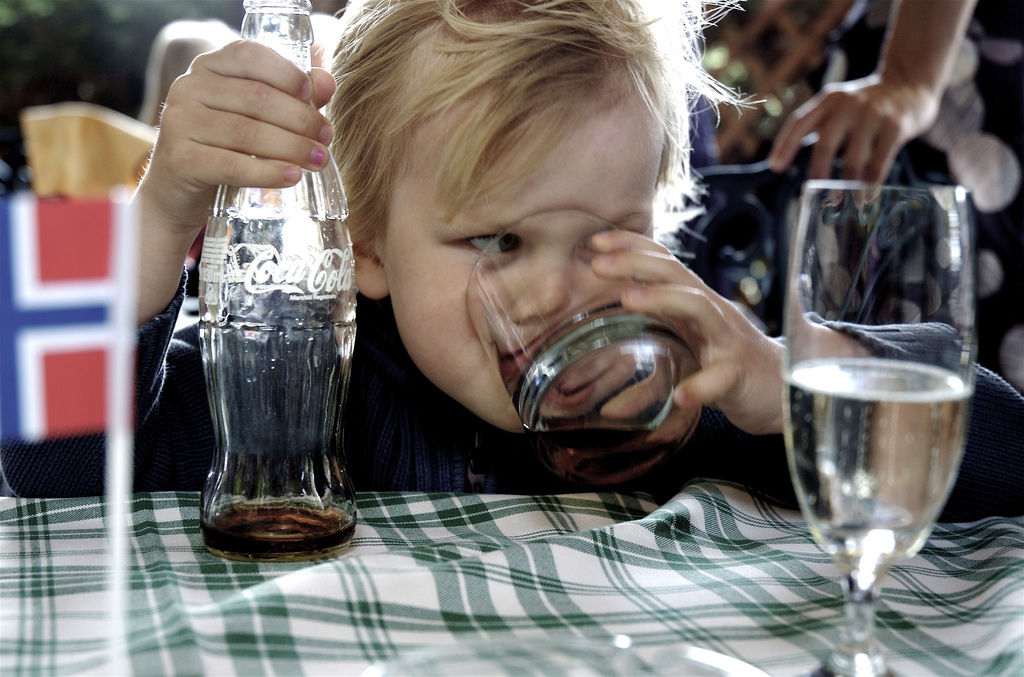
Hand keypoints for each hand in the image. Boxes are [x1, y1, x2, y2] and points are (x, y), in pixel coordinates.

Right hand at [139, 39, 336, 232]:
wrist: (179, 189)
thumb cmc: (226, 146)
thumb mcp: (258, 117)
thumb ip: (293, 96)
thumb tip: (328, 82)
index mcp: (210, 66)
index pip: (250, 56)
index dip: (287, 73)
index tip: (314, 97)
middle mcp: (189, 87)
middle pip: (256, 97)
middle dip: (300, 118)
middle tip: (327, 138)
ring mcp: (180, 122)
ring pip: (247, 132)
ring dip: (291, 147)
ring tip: (319, 160)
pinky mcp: (179, 159)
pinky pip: (232, 165)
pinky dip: (268, 172)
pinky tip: (293, 176)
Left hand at [591, 230, 783, 435]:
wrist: (786, 392)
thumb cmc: (729, 367)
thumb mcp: (685, 359)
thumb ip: (648, 370)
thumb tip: (605, 398)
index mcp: (695, 304)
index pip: (664, 264)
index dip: (633, 247)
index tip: (595, 241)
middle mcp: (712, 314)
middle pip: (676, 275)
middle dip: (636, 263)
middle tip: (597, 263)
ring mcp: (728, 341)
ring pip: (700, 309)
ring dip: (662, 300)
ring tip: (627, 300)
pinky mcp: (742, 376)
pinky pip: (723, 377)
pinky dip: (702, 386)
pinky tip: (681, 396)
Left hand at [767, 74, 940, 183]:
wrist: (911, 82)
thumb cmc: (868, 104)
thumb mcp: (840, 104)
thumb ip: (819, 126)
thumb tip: (786, 160)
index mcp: (829, 99)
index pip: (799, 122)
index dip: (784, 145)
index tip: (775, 167)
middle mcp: (848, 104)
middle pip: (825, 144)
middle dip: (819, 174)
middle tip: (816, 196)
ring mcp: (873, 114)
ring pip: (853, 159)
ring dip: (847, 186)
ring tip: (846, 203)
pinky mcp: (896, 126)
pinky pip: (879, 162)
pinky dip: (871, 183)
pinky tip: (867, 196)